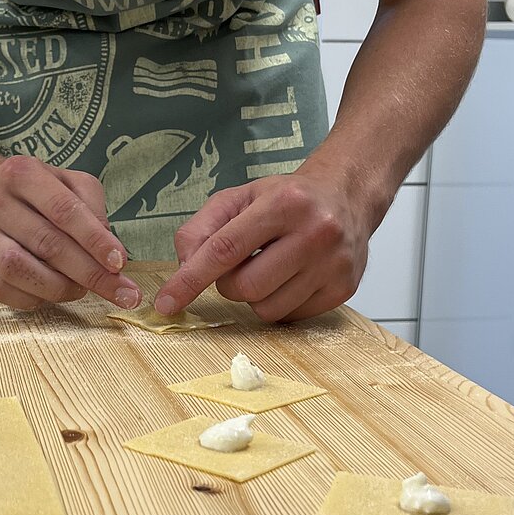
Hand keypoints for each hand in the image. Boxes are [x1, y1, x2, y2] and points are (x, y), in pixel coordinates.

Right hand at [0, 153, 141, 311]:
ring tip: (81, 289)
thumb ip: (92, 207)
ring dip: (59, 288)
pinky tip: (52, 294)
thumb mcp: (66, 181)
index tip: (120, 263)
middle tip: (119, 291)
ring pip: (18, 270)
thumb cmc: (33, 191)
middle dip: (89, 273)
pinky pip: (0, 291)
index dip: (95, 240)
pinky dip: (33, 299)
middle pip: (46, 244)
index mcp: (22, 173)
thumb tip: (109, 251)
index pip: (64, 210)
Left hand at [154, 164, 373, 322]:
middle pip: (245, 287)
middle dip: (229, 284)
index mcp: (283, 203)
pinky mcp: (344, 288)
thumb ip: (201, 228)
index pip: (225, 249)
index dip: (190, 279)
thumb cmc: (287, 199)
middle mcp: (315, 232)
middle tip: (241, 264)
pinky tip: (290, 277)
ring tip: (270, 268)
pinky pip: (291, 317)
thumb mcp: (239, 197)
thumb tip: (184, 267)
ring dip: (255, 296)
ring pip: (267, 309)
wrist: (346, 197)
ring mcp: (333, 263)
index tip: (167, 302)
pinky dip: (279, 303)